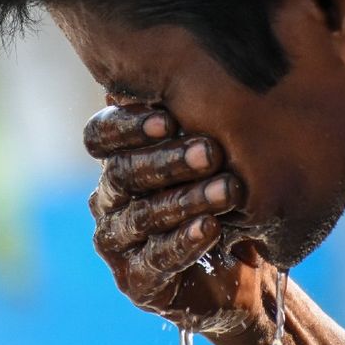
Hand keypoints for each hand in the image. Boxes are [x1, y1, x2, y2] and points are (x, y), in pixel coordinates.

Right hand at [84, 105, 260, 332]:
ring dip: (185, 200)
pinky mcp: (136, 282)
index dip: (127, 126)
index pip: (100, 136)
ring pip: (141, 216)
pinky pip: (155, 259)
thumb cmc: (224, 199)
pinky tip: (212, 229)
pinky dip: (184, 241)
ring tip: (227, 190)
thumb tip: (188, 62)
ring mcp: (117, 243)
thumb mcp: (213, 155)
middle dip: (168, 161)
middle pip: (122, 174)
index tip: (168, 119)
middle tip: (211, 151)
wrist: (243, 271)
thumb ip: (192, 118)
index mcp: (118, 159)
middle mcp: (109, 199)